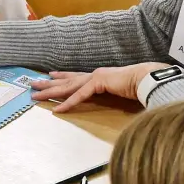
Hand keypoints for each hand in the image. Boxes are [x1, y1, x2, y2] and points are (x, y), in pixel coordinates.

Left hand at [29, 62, 168, 112]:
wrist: (150, 79)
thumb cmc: (139, 86)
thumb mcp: (121, 91)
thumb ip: (112, 94)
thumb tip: (112, 98)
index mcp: (99, 76)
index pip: (76, 76)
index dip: (61, 76)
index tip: (50, 75)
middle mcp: (94, 75)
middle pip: (66, 80)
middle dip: (48, 83)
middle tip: (33, 83)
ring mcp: (95, 77)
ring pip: (67, 86)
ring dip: (51, 91)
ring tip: (36, 94)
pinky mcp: (98, 83)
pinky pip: (79, 95)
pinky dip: (68, 103)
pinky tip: (57, 109)